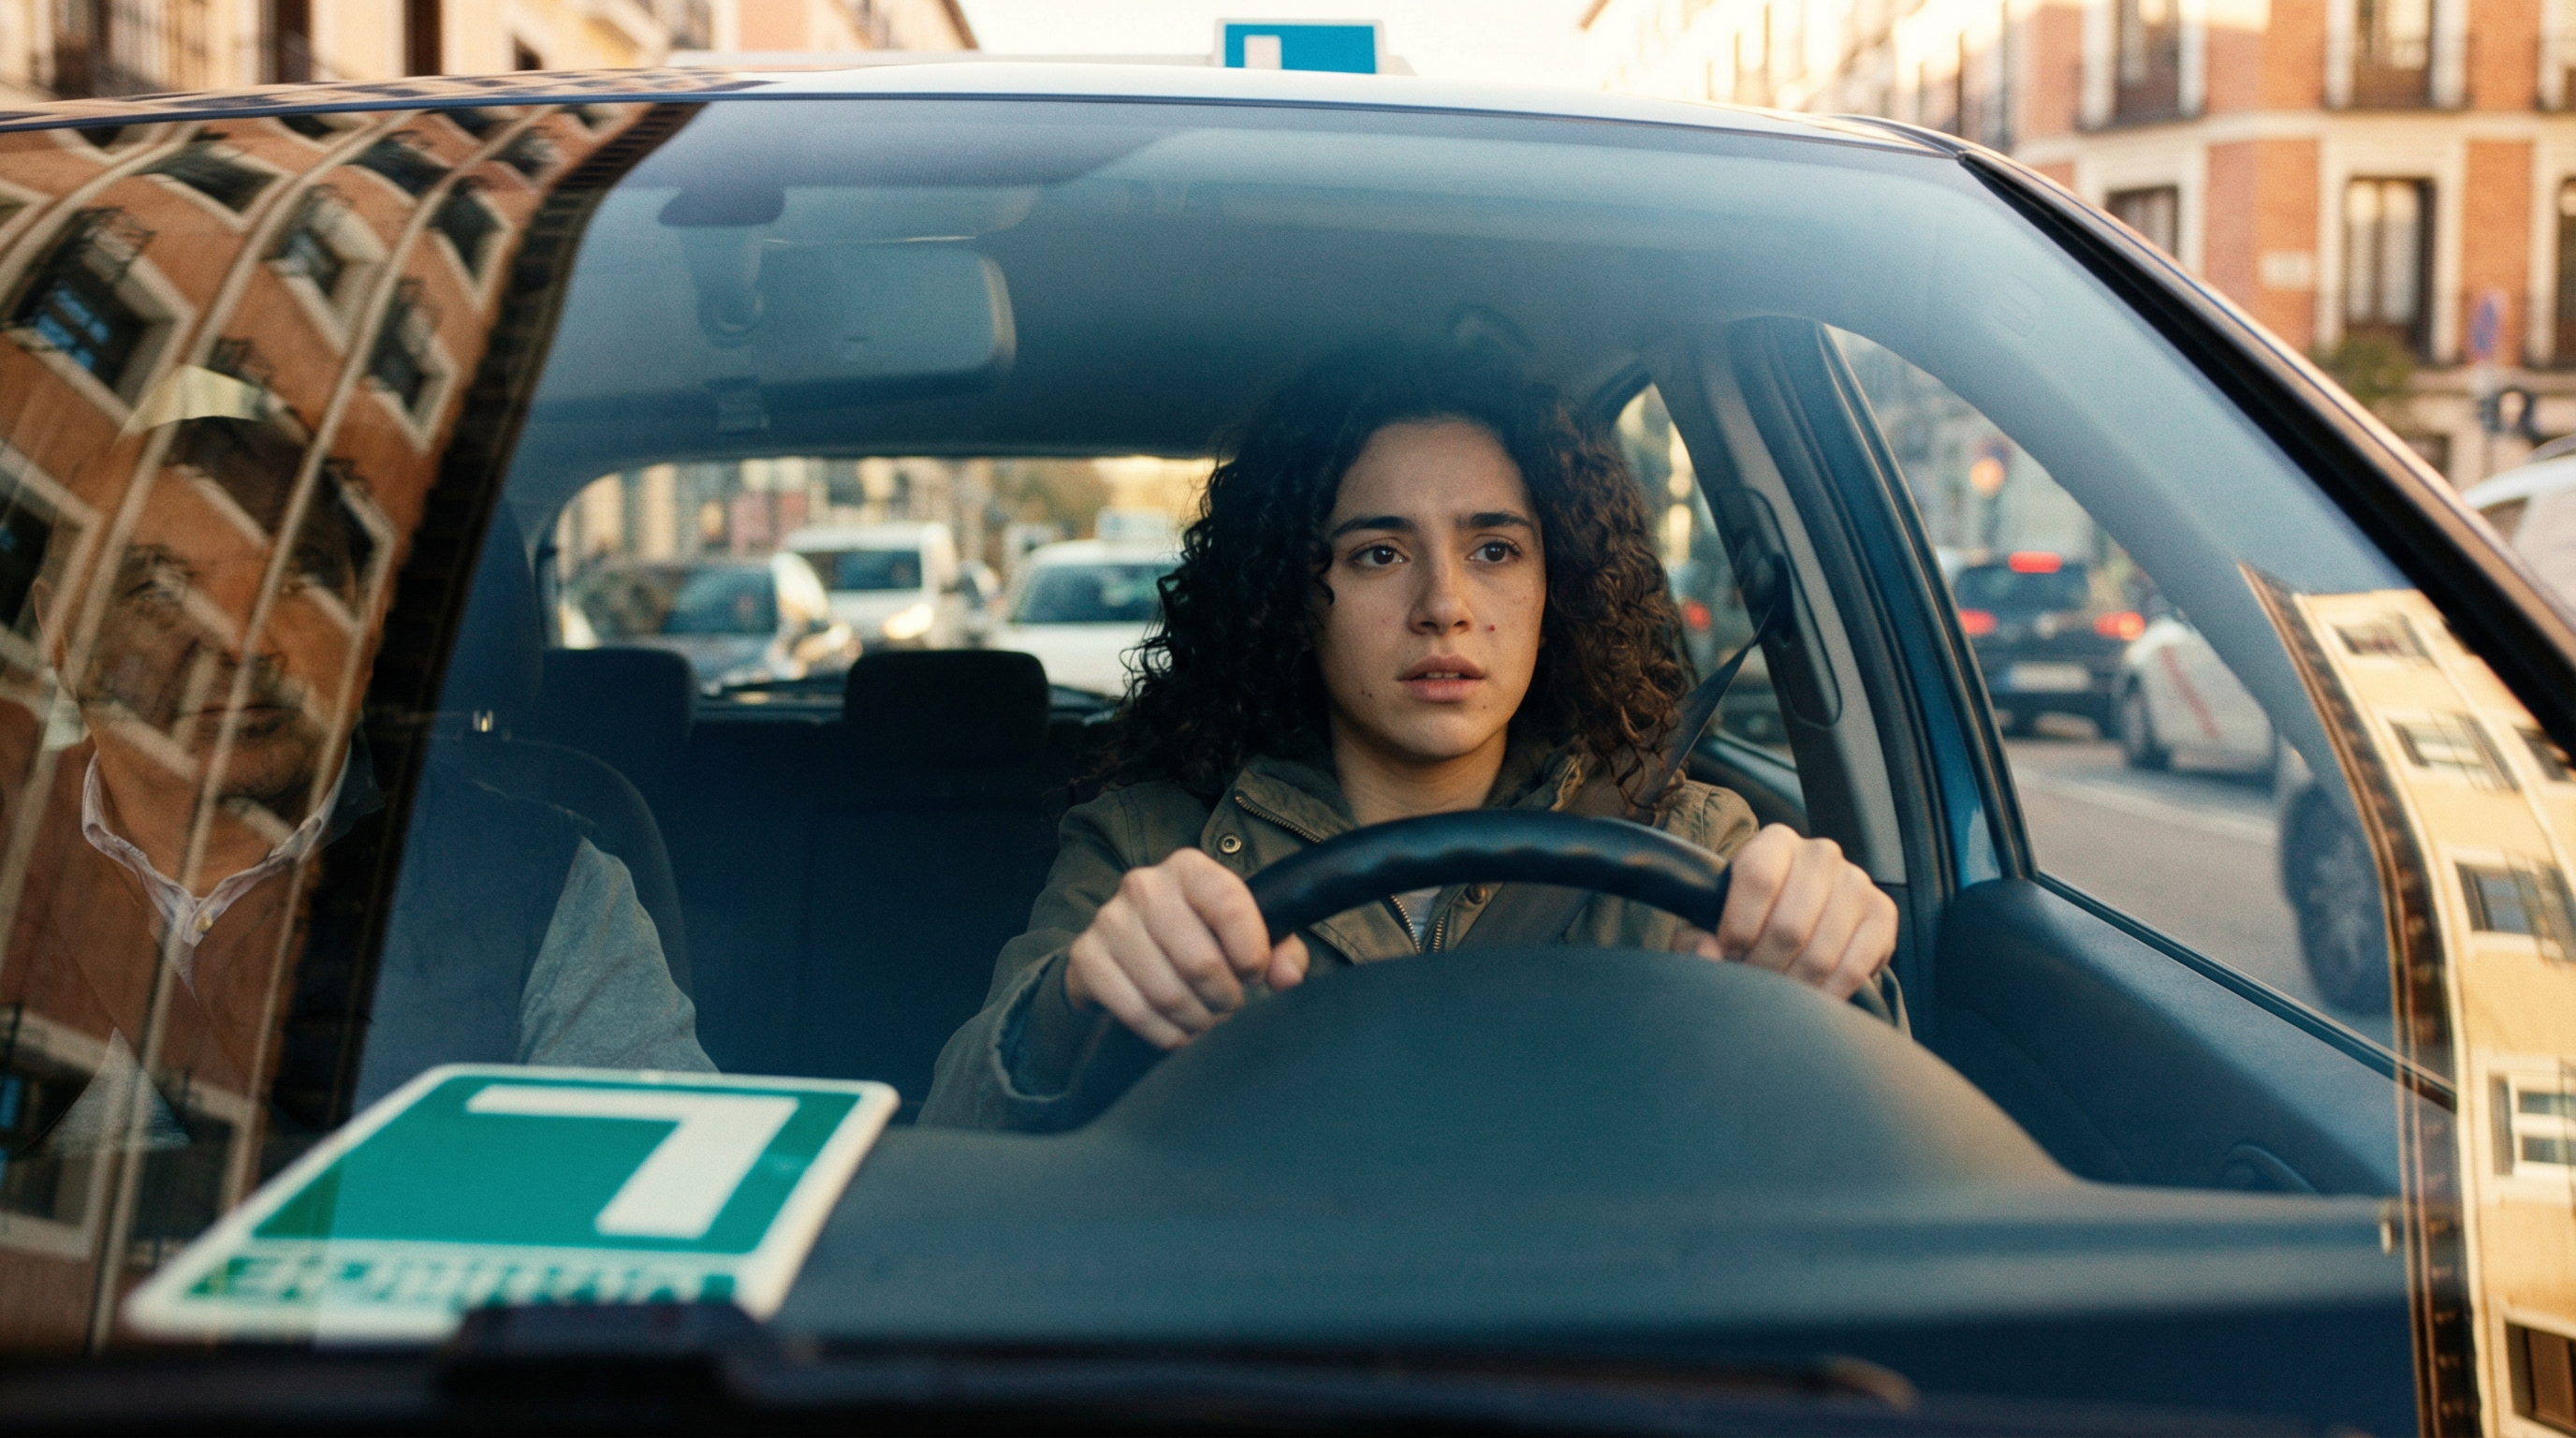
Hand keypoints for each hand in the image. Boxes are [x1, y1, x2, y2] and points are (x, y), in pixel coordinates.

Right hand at [1065, 848, 1310, 1049]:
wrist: (1128, 954)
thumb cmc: (1201, 940)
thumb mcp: (1247, 937)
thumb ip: (1281, 951)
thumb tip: (1286, 977)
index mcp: (1190, 868)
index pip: (1229, 904)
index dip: (1251, 952)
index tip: (1254, 975)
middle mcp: (1144, 885)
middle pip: (1200, 961)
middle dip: (1224, 998)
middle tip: (1229, 1007)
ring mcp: (1109, 919)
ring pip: (1168, 993)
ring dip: (1197, 1020)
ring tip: (1206, 1021)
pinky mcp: (1086, 956)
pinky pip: (1134, 1011)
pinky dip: (1165, 1033)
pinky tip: (1177, 1032)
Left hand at [1671, 825, 1895, 999]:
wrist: (1799, 925)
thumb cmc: (1749, 921)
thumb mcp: (1713, 924)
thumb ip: (1697, 938)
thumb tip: (1708, 954)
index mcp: (1775, 842)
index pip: (1757, 877)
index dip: (1739, 926)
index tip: (1728, 952)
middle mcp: (1821, 854)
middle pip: (1789, 925)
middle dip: (1764, 966)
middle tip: (1753, 982)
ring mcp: (1857, 882)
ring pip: (1821, 952)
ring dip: (1794, 986)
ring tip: (1778, 994)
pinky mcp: (1883, 915)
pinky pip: (1855, 967)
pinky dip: (1828, 993)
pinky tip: (1811, 998)